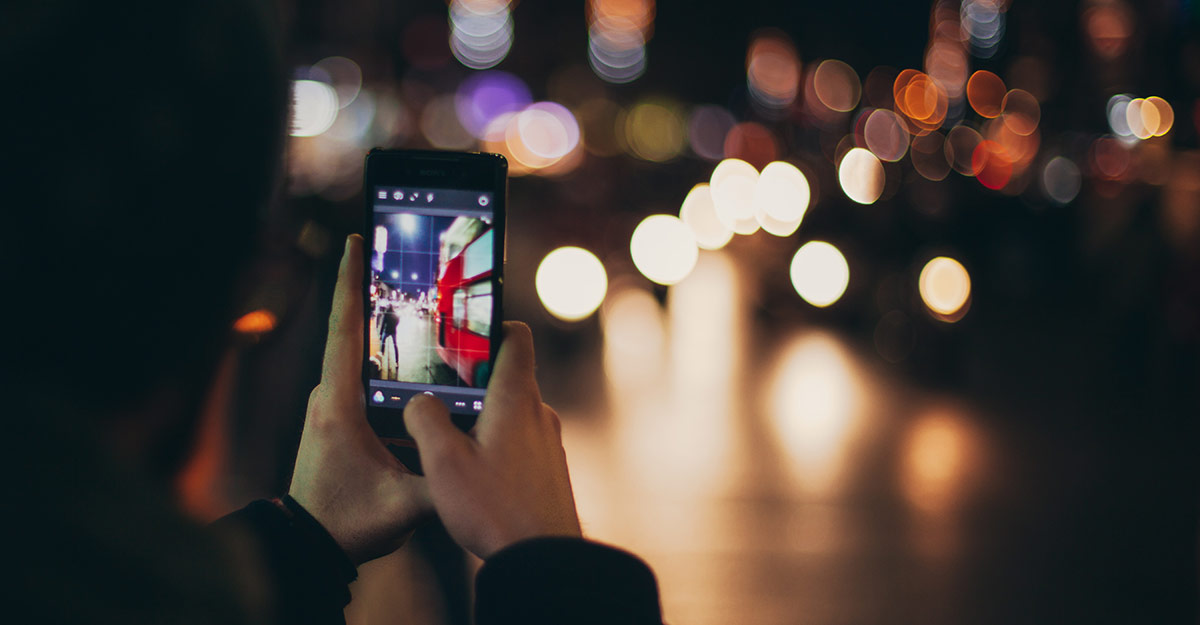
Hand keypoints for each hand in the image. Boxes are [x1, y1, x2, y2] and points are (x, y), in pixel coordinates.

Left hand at [289, 235, 431, 564]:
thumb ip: (446, 480)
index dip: (351, 283)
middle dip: (375, 291)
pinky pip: (362, 376)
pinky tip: (413, 354)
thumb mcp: (406, 505)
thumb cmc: (347, 523)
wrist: (309, 545)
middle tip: (399, 255)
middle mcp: (328, 397)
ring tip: (412, 296)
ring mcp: (330, 406)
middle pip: (354, 330)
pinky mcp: (336, 417)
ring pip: (360, 355)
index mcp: (339, 405)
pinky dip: (385, 359)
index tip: (354, 240)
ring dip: (382, 326)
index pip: (345, 330)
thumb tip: (486, 454)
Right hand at [403, 322, 581, 559]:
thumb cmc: (496, 508)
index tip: (462, 334)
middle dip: (472, 381)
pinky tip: (474, 472)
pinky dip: (497, 445)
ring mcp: (548, 442)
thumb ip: (425, 419)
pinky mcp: (549, 469)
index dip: (491, 326)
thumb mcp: (443, 462)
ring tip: (450, 442)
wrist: (544, 558)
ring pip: (512, 412)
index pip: (516, 337)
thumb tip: (420, 400)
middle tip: (438, 395)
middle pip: (507, 376)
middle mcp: (539, 412)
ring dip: (482, 419)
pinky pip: (520, 442)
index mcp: (516, 398)